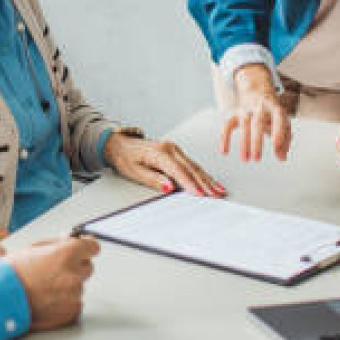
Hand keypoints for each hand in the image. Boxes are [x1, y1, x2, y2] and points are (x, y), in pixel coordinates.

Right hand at [6, 236, 99, 331]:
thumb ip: (57, 244)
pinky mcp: (71, 312)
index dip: (86, 248)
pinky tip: (48, 300)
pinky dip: (65, 302)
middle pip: (87, 267)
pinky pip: (75, 304)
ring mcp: (73, 295)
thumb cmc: (12, 274)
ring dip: (67, 286)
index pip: (93, 247)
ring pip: (79, 286)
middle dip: (75, 267)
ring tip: (45, 288)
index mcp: (66, 254)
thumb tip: (71, 240)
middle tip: (54, 271)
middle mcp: (73, 275)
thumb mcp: (33, 249)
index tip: (84, 249)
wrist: (0, 300)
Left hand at [104, 132, 225, 196]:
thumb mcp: (134, 172)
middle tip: (216, 195)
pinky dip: (202, 174)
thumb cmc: (125, 158)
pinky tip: (211, 181)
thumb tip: (169, 188)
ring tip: (219, 190)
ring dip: (207, 179)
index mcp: (160, 152)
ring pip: (194, 166)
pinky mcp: (176, 153)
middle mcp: (170, 149)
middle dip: (205, 183)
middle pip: (191, 169)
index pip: (179, 171)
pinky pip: (191, 165)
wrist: (120, 144)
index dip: (190, 184)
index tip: (200, 194)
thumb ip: (154, 179)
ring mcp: (174, 150)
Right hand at [222, 63, 289, 161]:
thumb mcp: (283, 123)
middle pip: (258, 123)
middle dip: (256, 141)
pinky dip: (224, 138)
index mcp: (275, 108)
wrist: (257, 91)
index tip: (275, 144)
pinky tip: (224, 152)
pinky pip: (227, 125)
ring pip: (244, 125)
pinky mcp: (234, 114)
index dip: (278, 130)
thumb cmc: (273, 113)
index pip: (278, 118)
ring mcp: (246, 110)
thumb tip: (282, 158)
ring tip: (245, 160)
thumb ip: (285, 140)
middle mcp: (260, 107)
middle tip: (256, 159)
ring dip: (243, 143)